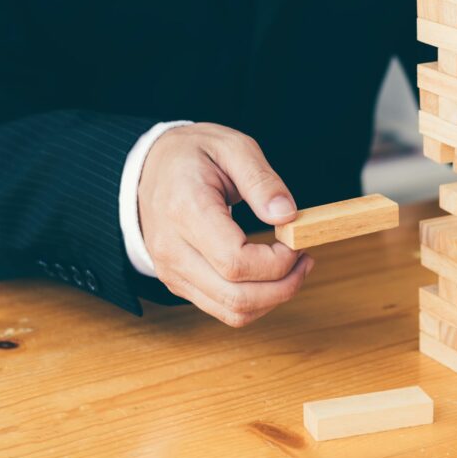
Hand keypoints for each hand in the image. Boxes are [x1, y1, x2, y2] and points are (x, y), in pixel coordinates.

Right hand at [138, 123, 313, 326]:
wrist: (151, 166)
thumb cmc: (194, 154)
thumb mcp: (233, 147)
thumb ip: (261, 180)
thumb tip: (287, 216)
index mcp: (185, 211)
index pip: (235, 262)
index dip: (276, 262)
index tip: (296, 243)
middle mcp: (172, 249)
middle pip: (235, 296)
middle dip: (283, 287)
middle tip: (305, 260)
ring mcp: (172, 271)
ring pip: (231, 311)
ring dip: (273, 298)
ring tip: (294, 269)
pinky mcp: (179, 282)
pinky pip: (223, 309)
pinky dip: (255, 301)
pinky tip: (270, 276)